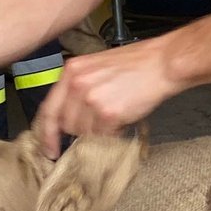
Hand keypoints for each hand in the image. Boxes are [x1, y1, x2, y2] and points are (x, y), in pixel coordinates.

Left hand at [32, 38, 188, 158]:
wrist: (163, 63)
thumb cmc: (137, 63)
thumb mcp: (97, 66)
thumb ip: (79, 87)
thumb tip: (71, 115)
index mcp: (72, 70)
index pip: (49, 109)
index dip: (47, 133)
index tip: (49, 148)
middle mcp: (77, 84)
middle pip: (67, 124)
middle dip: (82, 129)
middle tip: (99, 124)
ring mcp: (91, 99)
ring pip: (85, 133)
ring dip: (100, 130)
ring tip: (117, 113)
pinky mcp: (108, 113)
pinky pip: (103, 136)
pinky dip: (114, 132)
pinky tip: (124, 117)